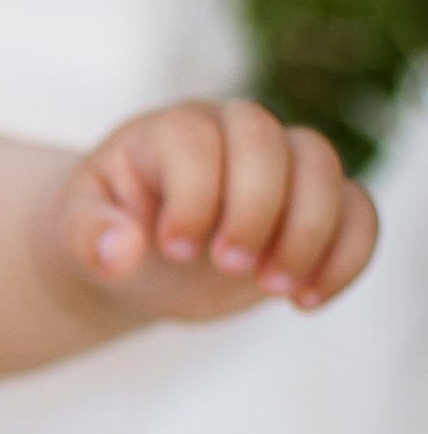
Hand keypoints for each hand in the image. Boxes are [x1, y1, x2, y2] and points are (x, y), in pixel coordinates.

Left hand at [56, 100, 377, 322]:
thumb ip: (90, 237)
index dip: (194, 194)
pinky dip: (348, 255)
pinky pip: (358, 211)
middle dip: (258, 208)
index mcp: (170, 131)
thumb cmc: (105, 232)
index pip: (197, 138)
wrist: (137, 255)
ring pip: (323, 167)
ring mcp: (279, 167)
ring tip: (271, 288)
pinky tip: (306, 302)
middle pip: (270, 140)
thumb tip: (122, 252)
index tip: (174, 249)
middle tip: (229, 265)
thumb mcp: (75, 235)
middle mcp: (231, 135)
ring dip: (309, 232)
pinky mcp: (313, 206)